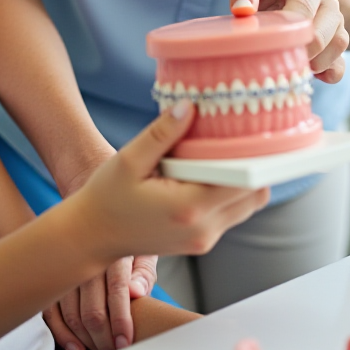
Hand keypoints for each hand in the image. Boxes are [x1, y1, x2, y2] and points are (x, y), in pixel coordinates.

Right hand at [42, 154, 159, 349]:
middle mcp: (88, 258)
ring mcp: (67, 264)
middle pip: (89, 308)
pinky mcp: (54, 268)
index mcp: (114, 249)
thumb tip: (139, 293)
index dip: (120, 320)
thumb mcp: (144, 237)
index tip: (124, 342)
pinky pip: (50, 305)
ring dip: (81, 336)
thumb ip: (144, 268)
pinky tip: (72, 344)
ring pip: (68, 310)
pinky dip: (59, 328)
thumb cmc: (126, 214)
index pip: (116, 292)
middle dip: (102, 337)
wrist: (90, 177)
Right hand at [67, 103, 267, 269]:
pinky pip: (231, 213)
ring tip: (218, 157)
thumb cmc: (106, 197)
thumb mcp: (129, 159)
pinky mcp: (202, 242)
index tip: (252, 131)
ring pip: (248, 205)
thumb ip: (162, 133)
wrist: (92, 236)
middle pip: (256, 194)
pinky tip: (206, 175)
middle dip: (252, 166)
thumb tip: (190, 106)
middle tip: (235, 139)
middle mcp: (203, 229)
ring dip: (242, 180)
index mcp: (188, 207)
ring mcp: (204, 240)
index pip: (246, 181)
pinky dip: (228, 193)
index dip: (256, 156)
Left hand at [225, 0, 349, 82]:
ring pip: (336, 47)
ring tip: (286, 63)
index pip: (304, 10)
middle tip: (272, 56)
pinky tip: (305, 73)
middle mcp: (329, 1)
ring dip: (312, 63)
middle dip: (297, 50)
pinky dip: (326, 74)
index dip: (286, 31)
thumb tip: (242, 10)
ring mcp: (337, 22)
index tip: (266, 40)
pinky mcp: (335, 42)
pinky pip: (340, 65)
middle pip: (322, 33)